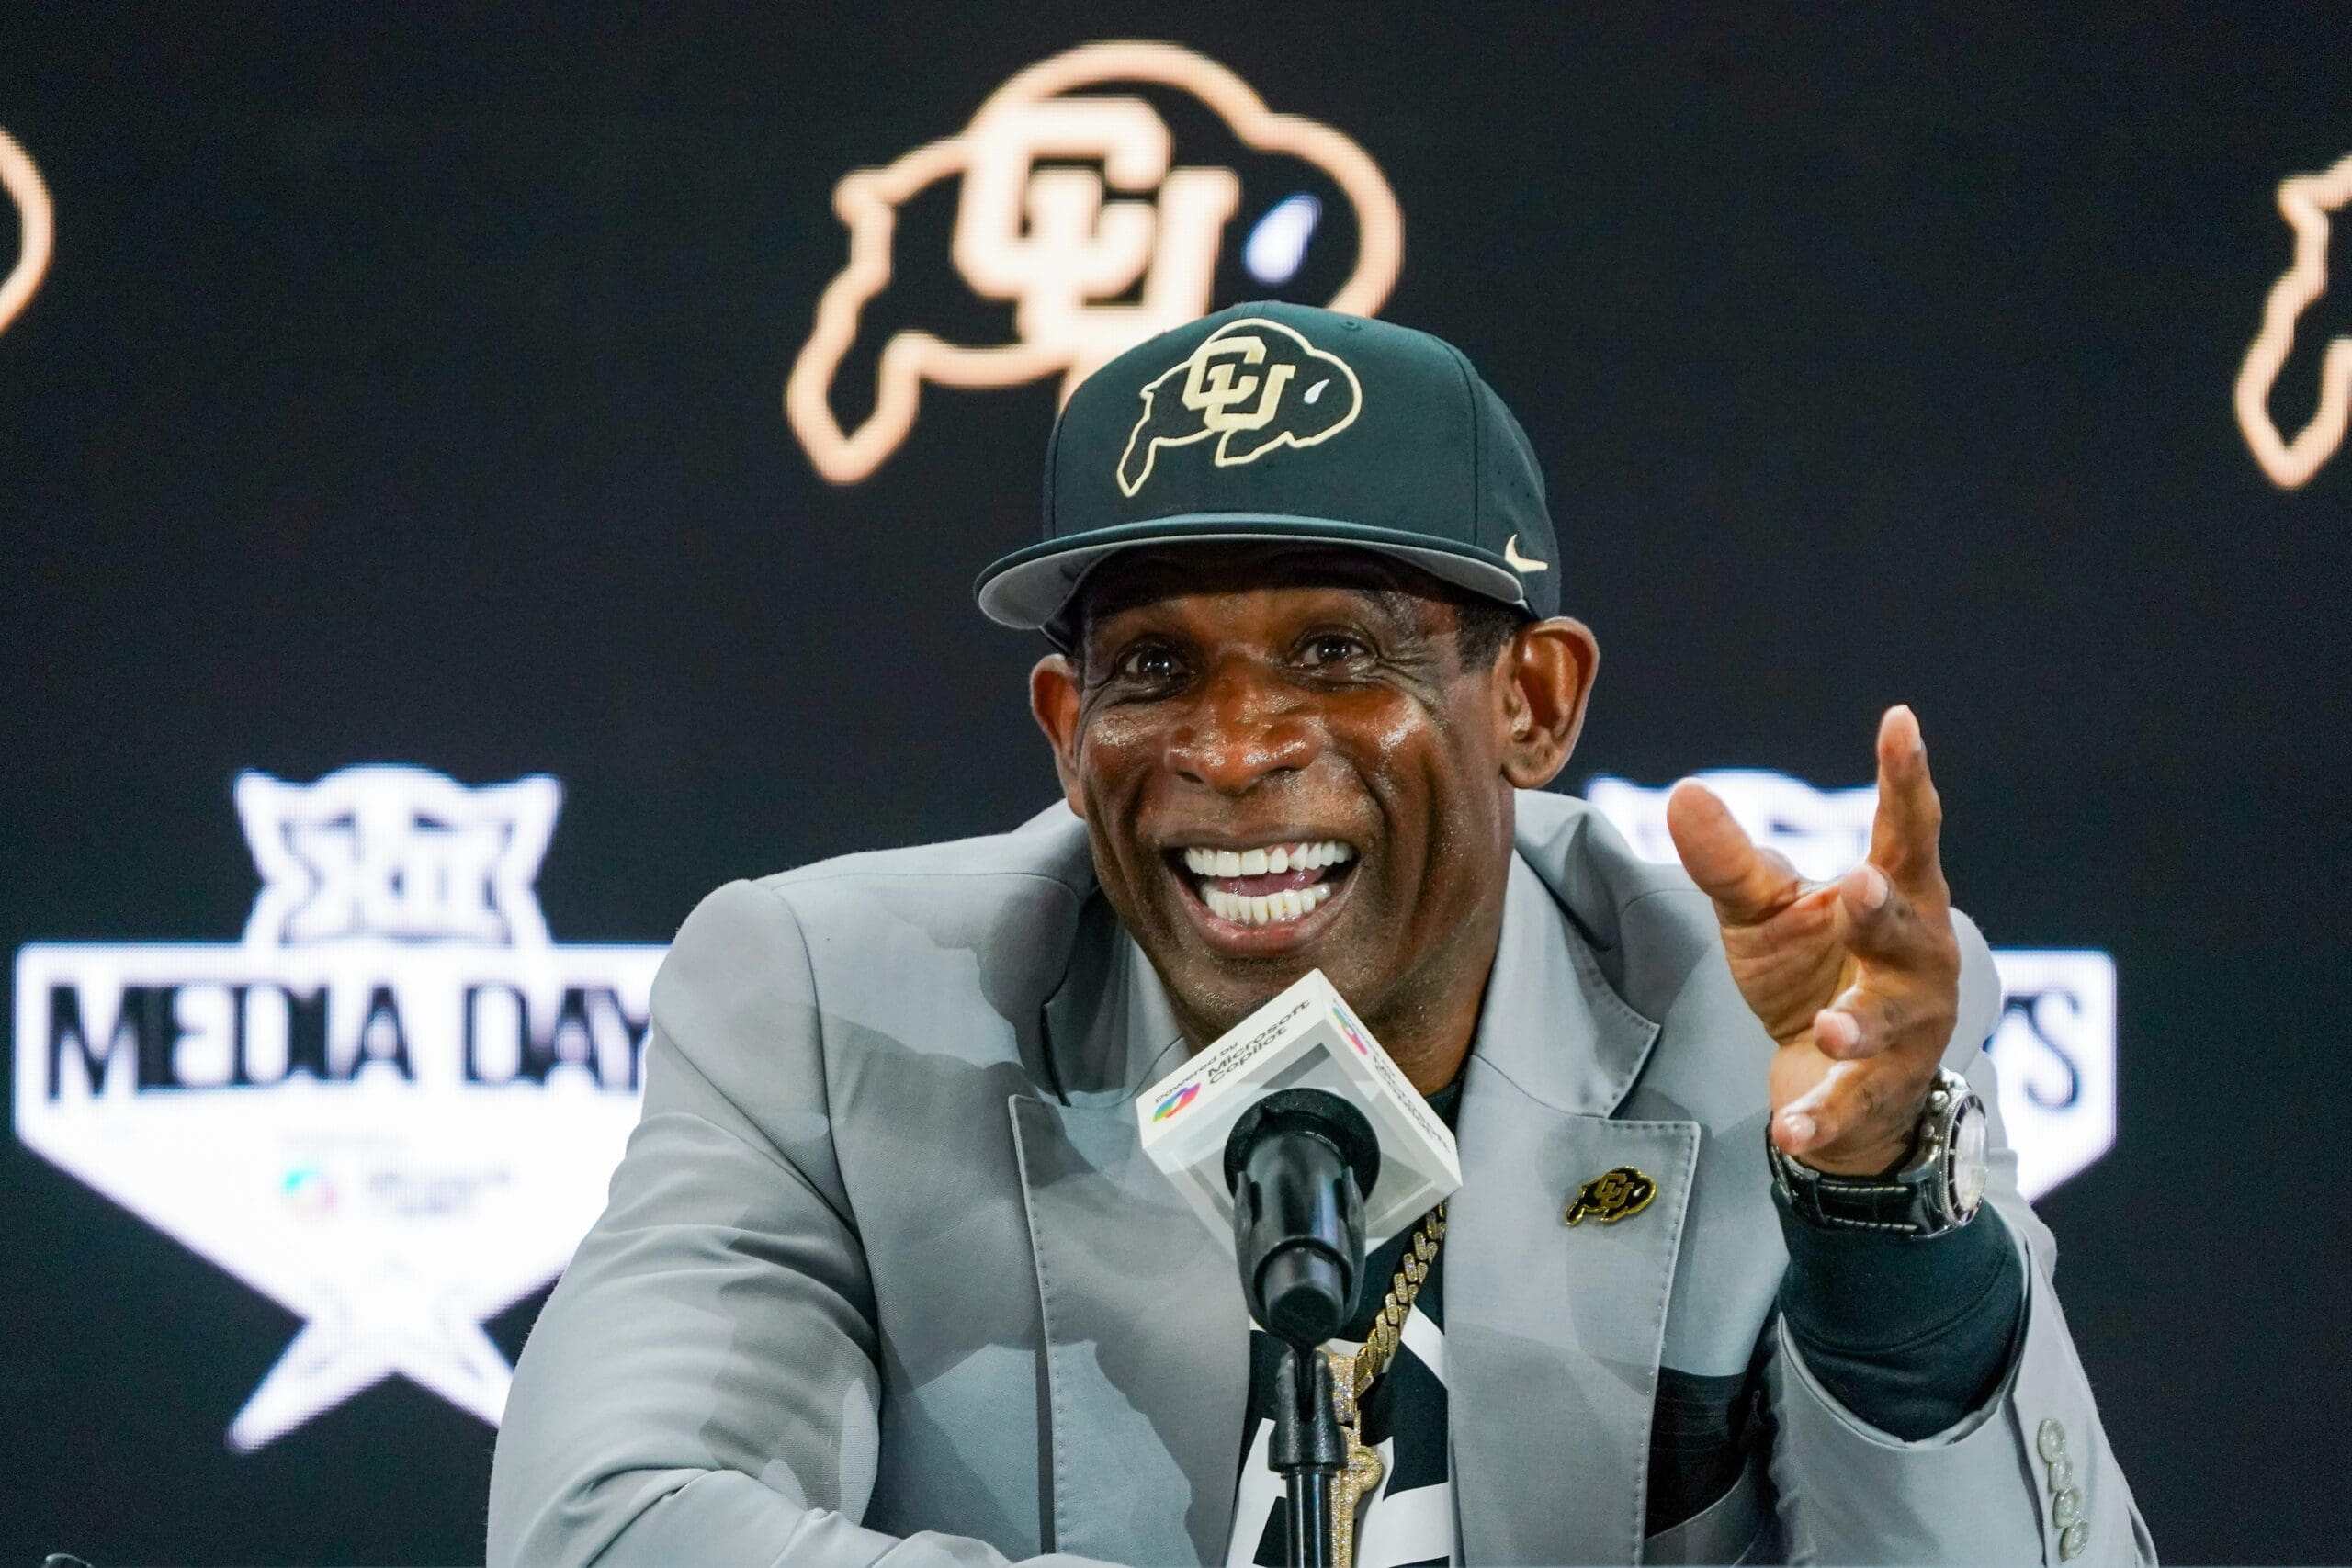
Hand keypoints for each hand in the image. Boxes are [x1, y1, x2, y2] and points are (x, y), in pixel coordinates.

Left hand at [1664, 705, 1960, 1175]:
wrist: (1841, 1084)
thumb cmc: (1811, 974)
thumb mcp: (1763, 914)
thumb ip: (1730, 861)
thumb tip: (1685, 792)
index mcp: (1898, 899)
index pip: (1906, 830)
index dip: (1905, 777)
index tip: (1900, 720)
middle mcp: (1917, 961)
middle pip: (1906, 928)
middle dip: (1883, 910)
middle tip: (1856, 882)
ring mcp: (1909, 1033)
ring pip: (1888, 1026)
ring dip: (1858, 1025)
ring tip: (1827, 1024)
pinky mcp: (1881, 1096)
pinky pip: (1852, 1107)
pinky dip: (1821, 1119)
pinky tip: (1789, 1132)